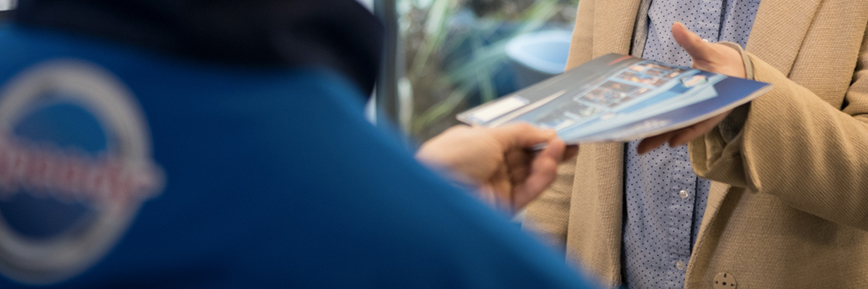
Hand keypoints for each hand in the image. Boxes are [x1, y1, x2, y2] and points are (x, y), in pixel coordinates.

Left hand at [416, 123, 577, 210]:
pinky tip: (551, 162)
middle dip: (549, 148)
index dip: (537, 135)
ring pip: (531, 173)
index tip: (559, 131)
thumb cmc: (452, 156)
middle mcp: (489, 165)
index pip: (516, 139)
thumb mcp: (489, 135)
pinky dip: (543, 177)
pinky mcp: (505, 205)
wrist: (435, 190)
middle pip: (527, 156)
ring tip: (562, 147)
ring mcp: (497, 185)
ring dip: (548, 160)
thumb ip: (521, 133)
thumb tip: (545, 131)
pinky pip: (529, 190)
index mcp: (481, 144)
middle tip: (572, 141)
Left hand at [636, 22, 746, 154]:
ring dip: (658, 137)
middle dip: (663, 138)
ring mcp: (695, 112)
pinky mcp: (687, 110)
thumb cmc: (722, 62)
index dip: (688, 132)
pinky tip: (646, 135)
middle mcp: (704, 111)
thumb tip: (676, 27)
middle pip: (683, 127)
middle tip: (642, 149)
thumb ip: (692, 42)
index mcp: (716, 101)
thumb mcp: (709, 52)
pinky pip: (674, 121)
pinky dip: (662, 128)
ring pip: (676, 127)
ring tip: (640, 148)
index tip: (673, 141)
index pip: (702, 119)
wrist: (732, 68)